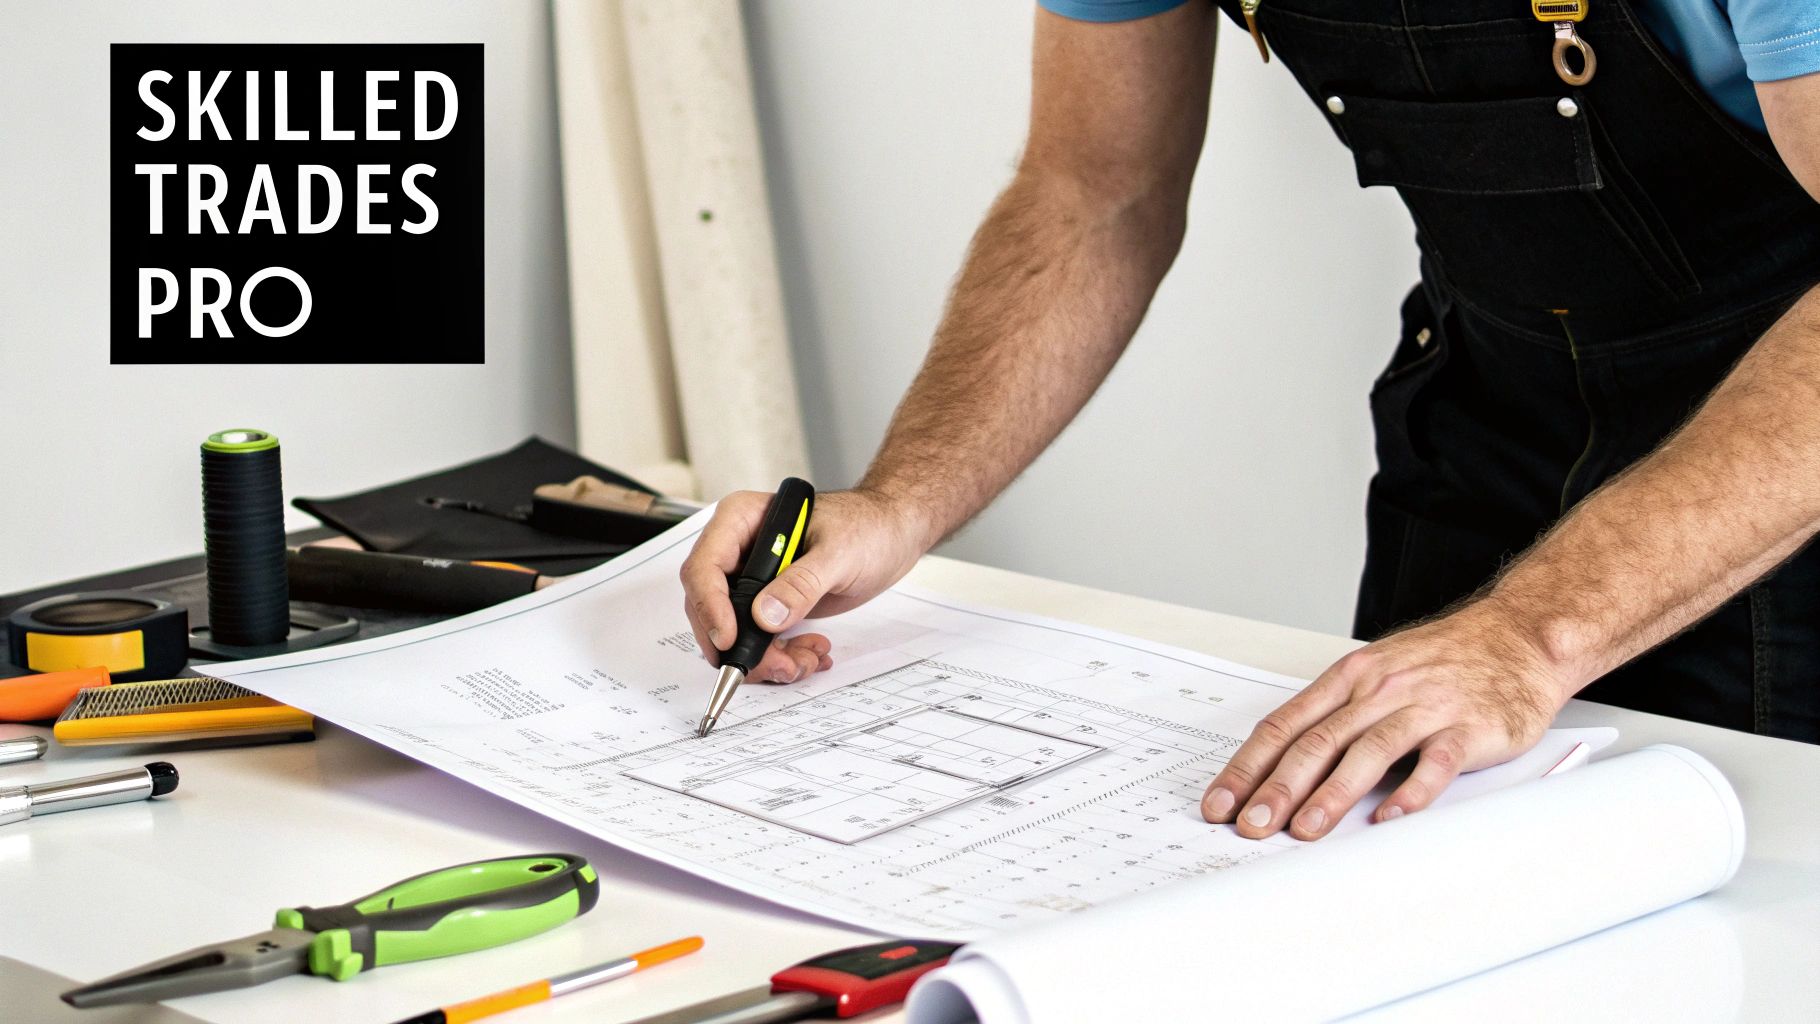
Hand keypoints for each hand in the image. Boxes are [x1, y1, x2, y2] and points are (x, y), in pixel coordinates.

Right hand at [680, 488, 928, 683]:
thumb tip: (763, 616)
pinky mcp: (769, 604)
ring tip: (805, 659)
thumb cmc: (867, 526)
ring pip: (733, 632)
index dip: (709, 607)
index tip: (729, 639)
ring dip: (766, 657)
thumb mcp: (838, 553)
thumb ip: (801, 584)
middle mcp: (739, 550)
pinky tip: (810, 653)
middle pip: (711, 607)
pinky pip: (758, 641)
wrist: (892, 535)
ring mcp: (752, 580)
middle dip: (740, 645)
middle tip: (776, 665)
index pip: (704, 567)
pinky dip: (781, 657)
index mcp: (742, 521)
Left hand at [1199, 601, 1574, 839]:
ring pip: (1368, 752)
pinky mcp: (1469, 729)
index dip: (1248, 766)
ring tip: (1304, 830)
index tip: (1221, 801)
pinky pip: (1435, 763)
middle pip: (1317, 742)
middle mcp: (1379, 691)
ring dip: (1332, 795)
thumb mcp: (1377, 674)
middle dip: (1277, 788)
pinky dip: (1410, 793)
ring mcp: (1424, 708)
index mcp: (1348, 679)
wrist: (1517, 636)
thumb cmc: (1442, 661)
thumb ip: (1336, 717)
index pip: (1284, 725)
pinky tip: (1388, 819)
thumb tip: (1282, 769)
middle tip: (1251, 825)